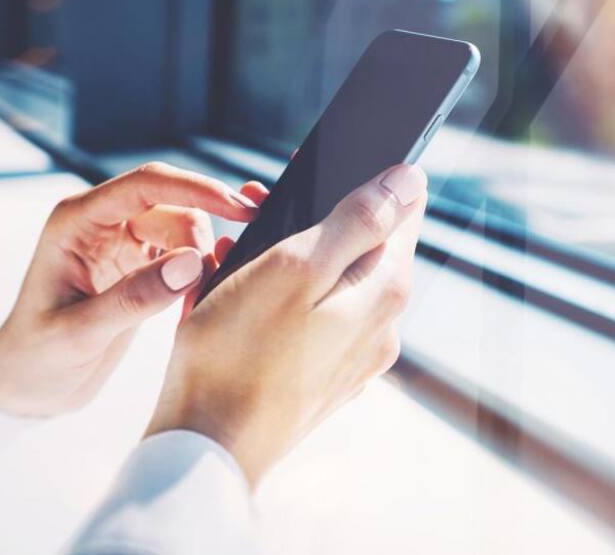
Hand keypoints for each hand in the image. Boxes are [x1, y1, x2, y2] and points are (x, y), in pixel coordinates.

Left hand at [0, 162, 266, 417]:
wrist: (26, 385)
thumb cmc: (36, 357)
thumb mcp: (80, 334)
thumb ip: (135, 298)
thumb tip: (193, 260)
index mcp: (76, 221)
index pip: (146, 185)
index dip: (197, 189)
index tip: (240, 210)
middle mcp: (101, 223)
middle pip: (174, 206)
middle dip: (201, 240)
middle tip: (207, 291)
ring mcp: (122, 243)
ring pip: (185, 231)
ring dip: (202, 262)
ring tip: (193, 308)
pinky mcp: (140, 266)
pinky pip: (185, 256)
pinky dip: (198, 277)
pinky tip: (191, 307)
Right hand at [145, 164, 427, 485]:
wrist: (204, 449)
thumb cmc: (239, 355)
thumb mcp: (295, 267)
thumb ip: (357, 220)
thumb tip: (409, 180)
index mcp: (384, 293)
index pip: (404, 213)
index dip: (367, 178)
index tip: (320, 165)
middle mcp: (379, 329)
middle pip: (360, 247)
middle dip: (311, 218)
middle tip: (255, 204)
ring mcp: (349, 359)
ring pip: (325, 283)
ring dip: (283, 257)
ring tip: (231, 252)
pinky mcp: (316, 380)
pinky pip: (303, 320)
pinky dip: (271, 298)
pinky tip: (230, 296)